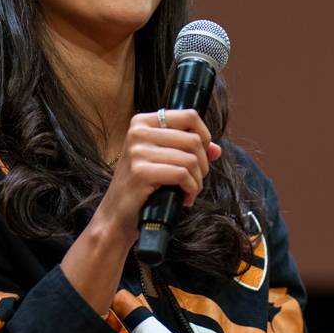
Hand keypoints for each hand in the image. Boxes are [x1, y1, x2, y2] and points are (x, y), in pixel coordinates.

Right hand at [89, 108, 221, 251]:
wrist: (116, 216)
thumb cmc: (142, 187)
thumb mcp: (163, 161)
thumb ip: (188, 150)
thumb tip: (217, 149)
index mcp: (142, 122)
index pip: (189, 116)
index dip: (204, 136)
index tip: (202, 155)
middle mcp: (138, 132)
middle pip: (193, 140)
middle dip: (203, 164)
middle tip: (195, 180)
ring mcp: (137, 151)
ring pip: (190, 159)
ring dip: (197, 181)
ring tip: (189, 191)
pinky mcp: (140, 172)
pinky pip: (182, 175)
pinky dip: (191, 189)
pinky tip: (185, 199)